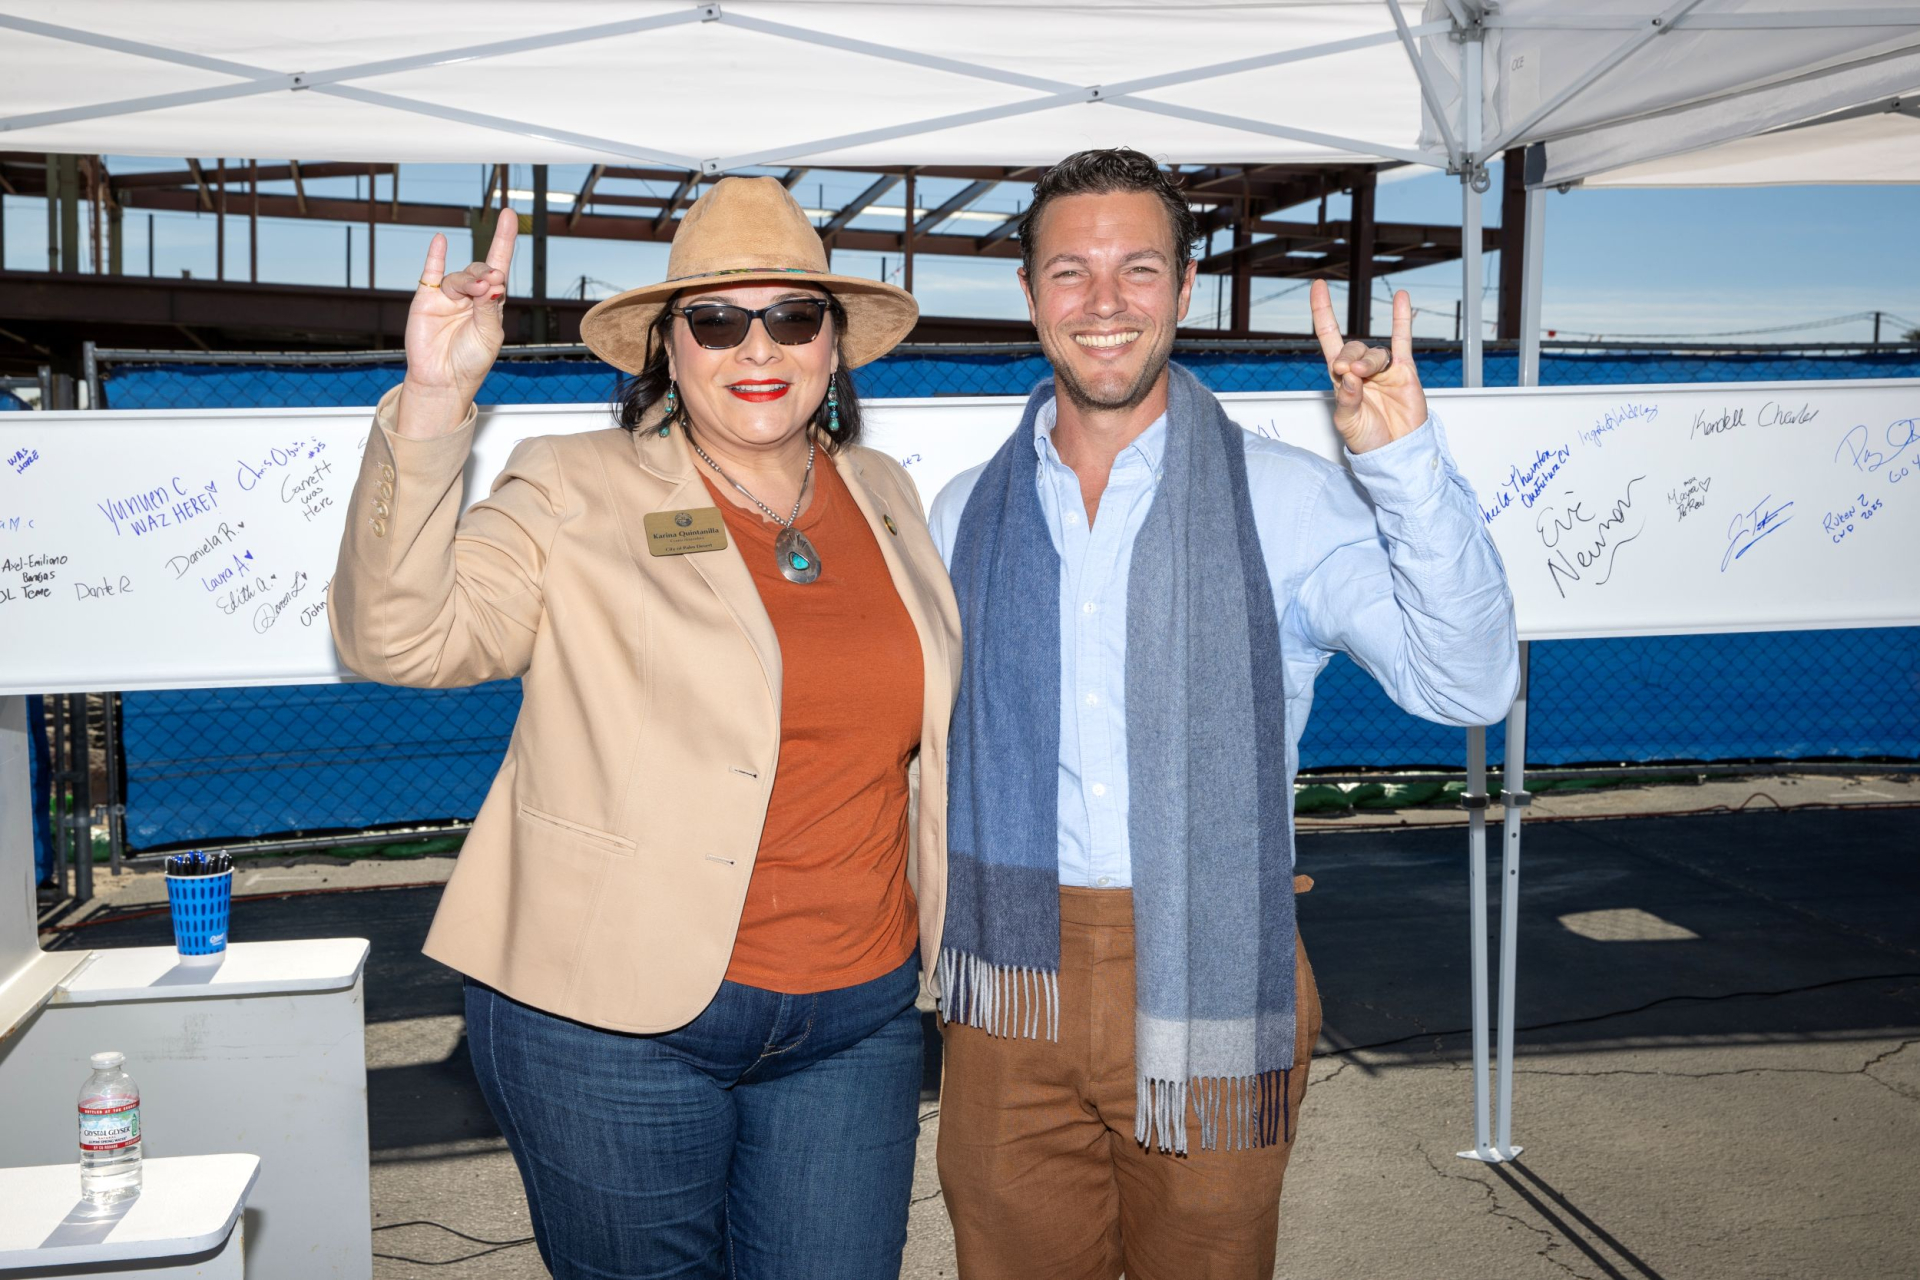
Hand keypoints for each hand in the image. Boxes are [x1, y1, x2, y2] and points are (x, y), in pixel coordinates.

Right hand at [396, 207, 517, 437]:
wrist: (442, 382)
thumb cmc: (470, 361)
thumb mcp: (489, 336)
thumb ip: (490, 309)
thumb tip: (492, 282)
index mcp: (491, 303)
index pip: (499, 267)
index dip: (504, 241)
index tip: (510, 216)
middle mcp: (470, 296)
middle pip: (481, 270)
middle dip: (487, 274)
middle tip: (492, 283)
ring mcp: (448, 297)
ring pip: (460, 276)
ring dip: (469, 279)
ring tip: (477, 290)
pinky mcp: (426, 300)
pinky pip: (431, 273)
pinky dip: (436, 256)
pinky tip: (441, 241)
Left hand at [1310, 281, 1427, 454]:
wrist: (1396, 451)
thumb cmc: (1368, 439)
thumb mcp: (1348, 423)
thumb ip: (1347, 399)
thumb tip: (1350, 375)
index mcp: (1341, 379)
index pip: (1329, 338)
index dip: (1323, 313)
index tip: (1318, 288)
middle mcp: (1360, 370)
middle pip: (1352, 347)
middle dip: (1349, 357)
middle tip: (1349, 372)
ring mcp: (1383, 369)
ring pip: (1374, 351)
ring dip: (1369, 360)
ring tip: (1366, 376)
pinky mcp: (1404, 371)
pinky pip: (1402, 340)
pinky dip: (1401, 319)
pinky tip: (1400, 299)